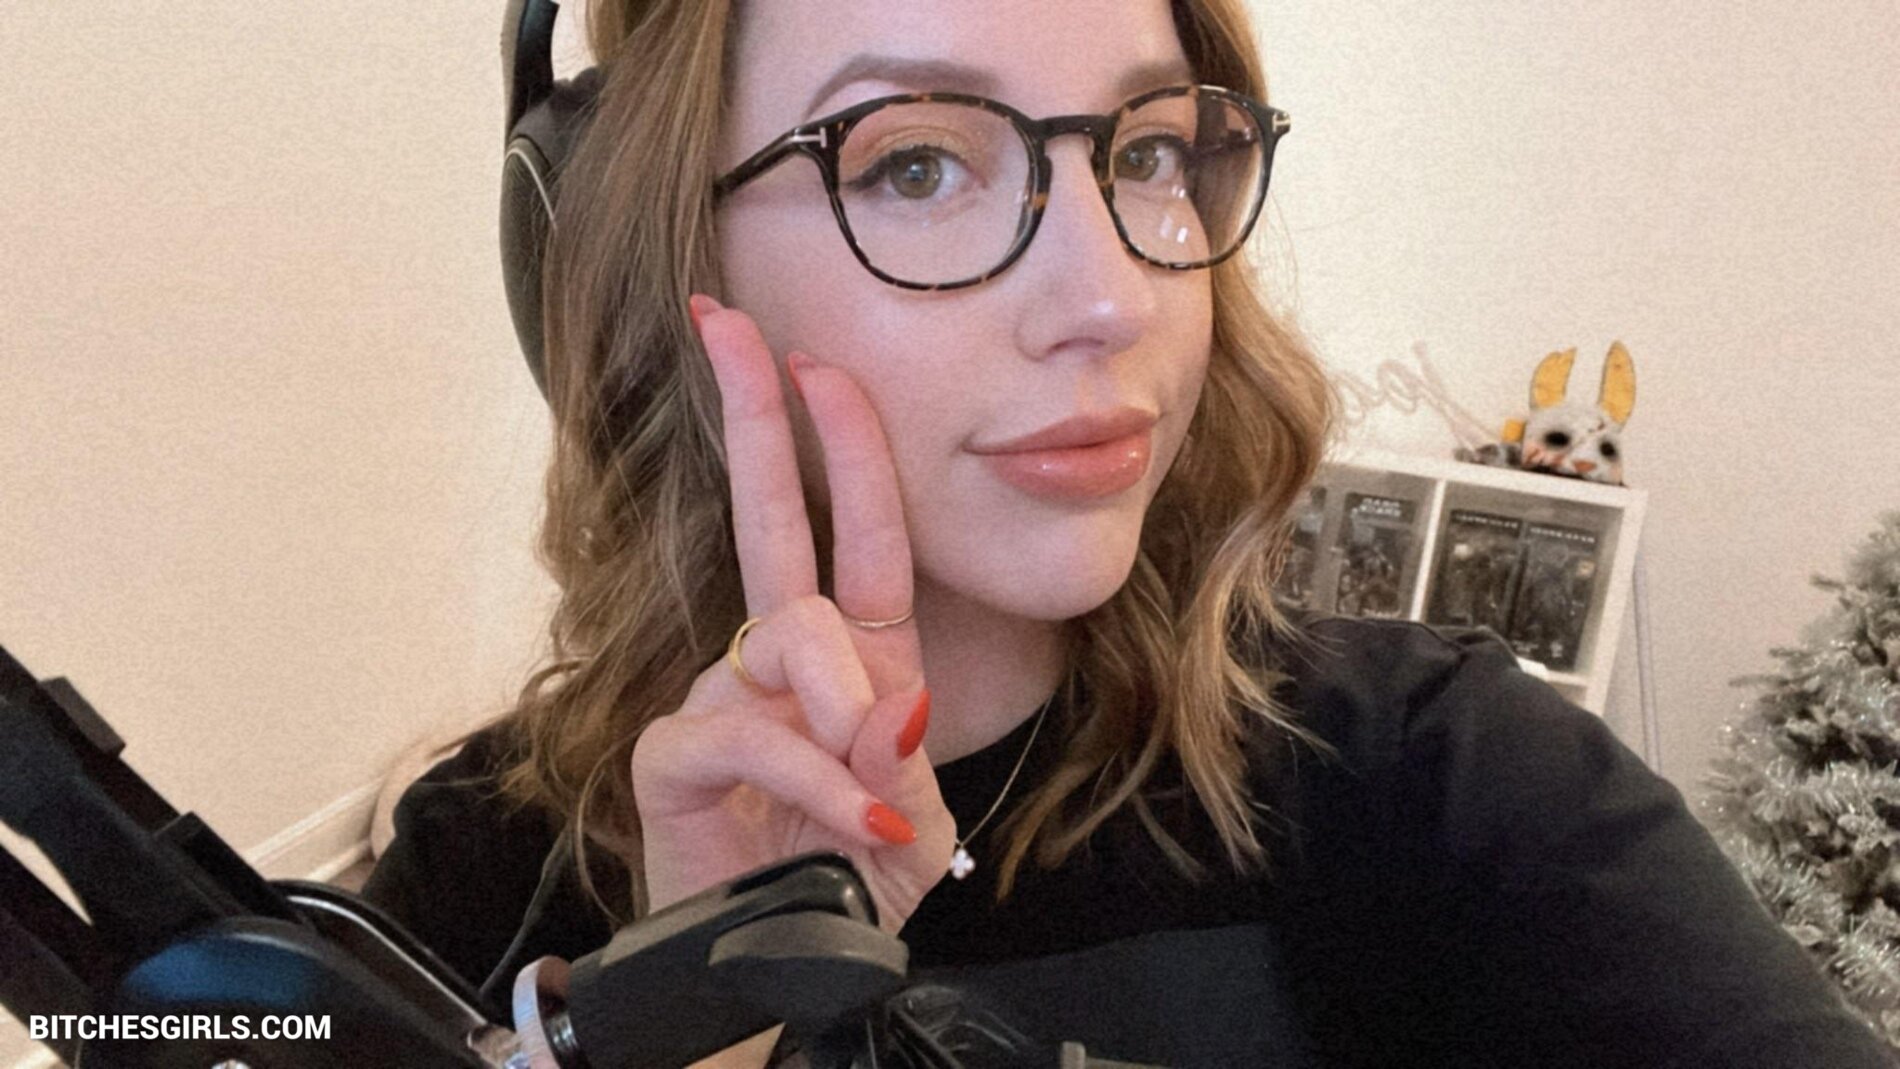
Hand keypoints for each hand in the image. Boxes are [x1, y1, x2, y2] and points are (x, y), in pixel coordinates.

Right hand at [629, 295, 953, 934]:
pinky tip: (840, 819)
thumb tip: (880, 702)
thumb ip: (896, 760)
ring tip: (869, 801)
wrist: (777, 966)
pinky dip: (810, 776)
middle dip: (757, 416)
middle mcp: (781, 659)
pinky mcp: (674, 748)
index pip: (854, 530)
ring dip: (841, 711)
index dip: (843, 446)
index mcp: (855, 656)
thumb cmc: (842, 879)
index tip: (819, 362)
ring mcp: (722, 696)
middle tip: (728, 324)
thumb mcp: (907, 821)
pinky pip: (751, 732)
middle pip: (770, 516)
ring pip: (788, 639)